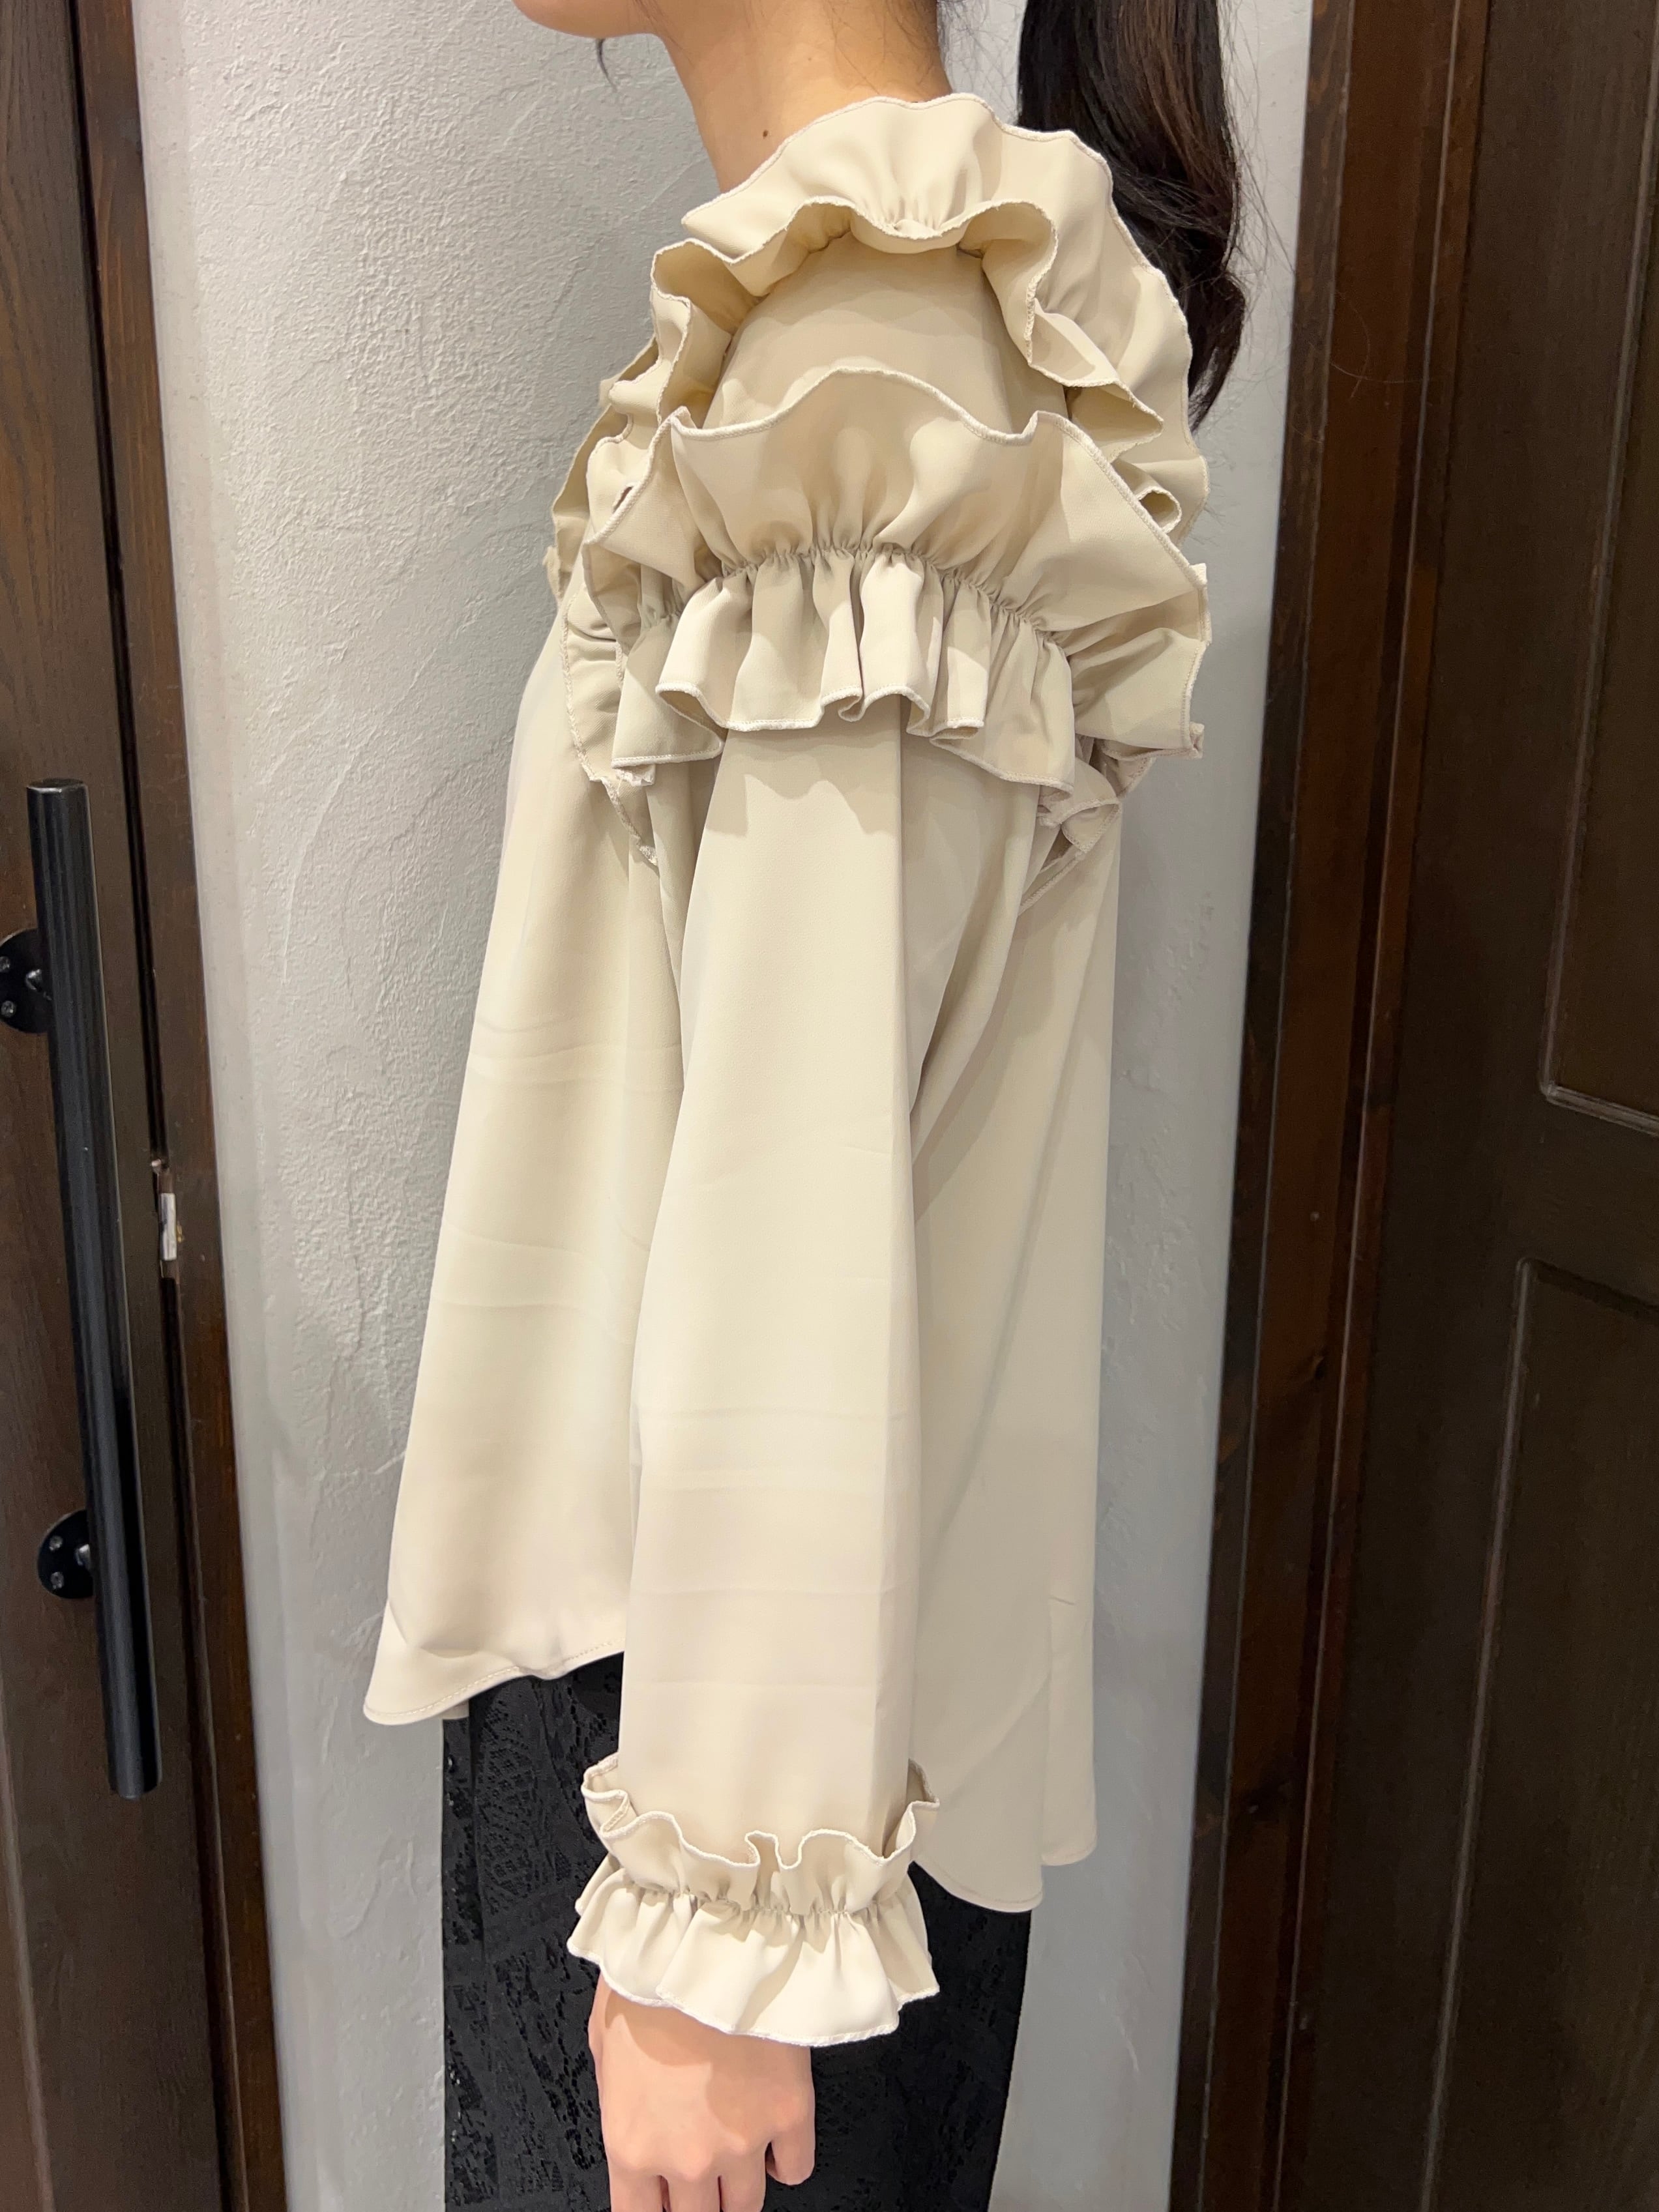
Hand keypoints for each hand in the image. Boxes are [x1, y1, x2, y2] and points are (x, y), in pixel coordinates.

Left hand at [588, 1973, 814, 2210]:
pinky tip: (775, 2135)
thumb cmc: (649, 1977)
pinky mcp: (790, 2114)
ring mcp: (743, 2143)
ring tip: (738, 2149)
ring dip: (739, 2183)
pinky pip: (796, 2168)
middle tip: (701, 2167)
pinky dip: (785, 2159)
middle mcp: (687, 2160)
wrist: (706, 1937)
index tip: (663, 2200)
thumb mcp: (604, 2043)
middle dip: (697, 2199)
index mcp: (633, 2146)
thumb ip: (617, 2100)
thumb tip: (631, 2117)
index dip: (655, 2210)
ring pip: (746, 2205)